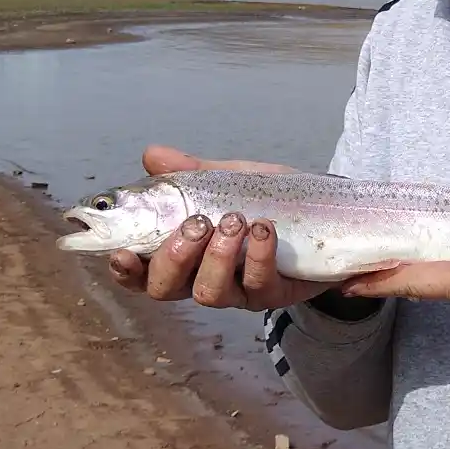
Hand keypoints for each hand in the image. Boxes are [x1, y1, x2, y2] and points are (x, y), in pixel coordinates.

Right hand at [108, 144, 329, 309]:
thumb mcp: (229, 179)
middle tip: (196, 223)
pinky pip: (259, 283)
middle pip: (166, 290)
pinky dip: (259, 253)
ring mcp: (239, 290)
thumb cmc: (266, 197)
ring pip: (209, 293)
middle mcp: (204, 277)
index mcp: (185, 252)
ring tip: (234, 220)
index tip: (123, 252)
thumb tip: (151, 154)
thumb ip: (192, 172)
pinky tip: (264, 227)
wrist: (326, 211)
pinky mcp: (275, 293)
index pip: (142, 271)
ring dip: (216, 255)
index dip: (126, 270)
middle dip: (174, 256)